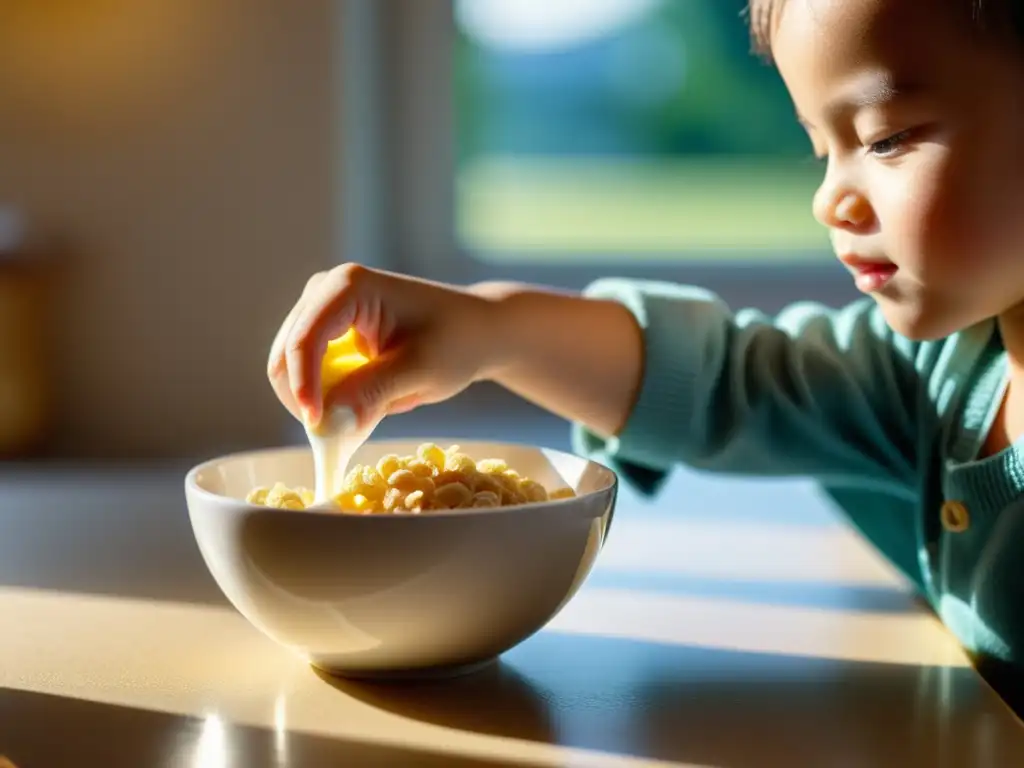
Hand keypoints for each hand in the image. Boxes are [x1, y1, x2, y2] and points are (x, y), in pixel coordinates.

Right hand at [266, 263, 494, 427]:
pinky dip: (326, 400)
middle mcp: (325, 291)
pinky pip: (308, 375)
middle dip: (306, 399)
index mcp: (348, 286)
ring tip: (357, 425)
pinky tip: (360, 411)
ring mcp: (321, 312)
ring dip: (317, 402)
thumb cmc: (456, 341)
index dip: (304, 386)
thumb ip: (373, 392)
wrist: (475, 331)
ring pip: (290, 370)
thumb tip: (328, 424)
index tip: (318, 426)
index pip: (306, 340)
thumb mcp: (421, 369)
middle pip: (286, 355)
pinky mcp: (326, 335)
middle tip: (336, 439)